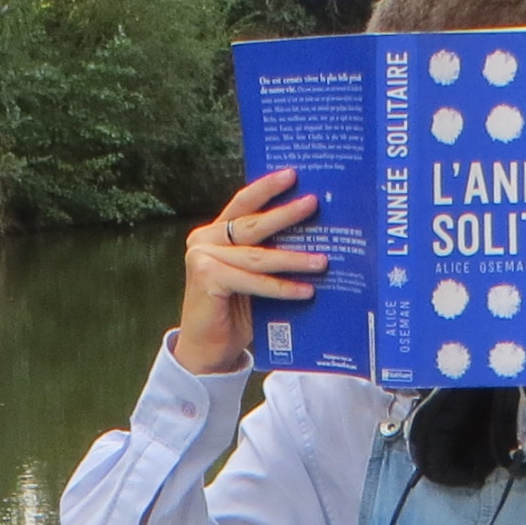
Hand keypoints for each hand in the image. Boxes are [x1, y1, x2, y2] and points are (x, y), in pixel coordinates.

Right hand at [174, 169, 326, 375]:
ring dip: (294, 258)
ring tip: (322, 261)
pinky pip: (254, 281)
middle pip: (252, 224)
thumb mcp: (253, 278)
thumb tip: (312, 237)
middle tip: (314, 204)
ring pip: (258, 256)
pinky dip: (282, 287)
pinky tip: (306, 291)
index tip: (292, 174)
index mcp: (214, 234)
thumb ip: (267, 255)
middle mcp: (204, 240)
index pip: (243, 204)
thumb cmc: (236, 313)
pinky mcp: (207, 278)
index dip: (266, 188)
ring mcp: (202, 258)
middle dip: (286, 214)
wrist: (209, 350)